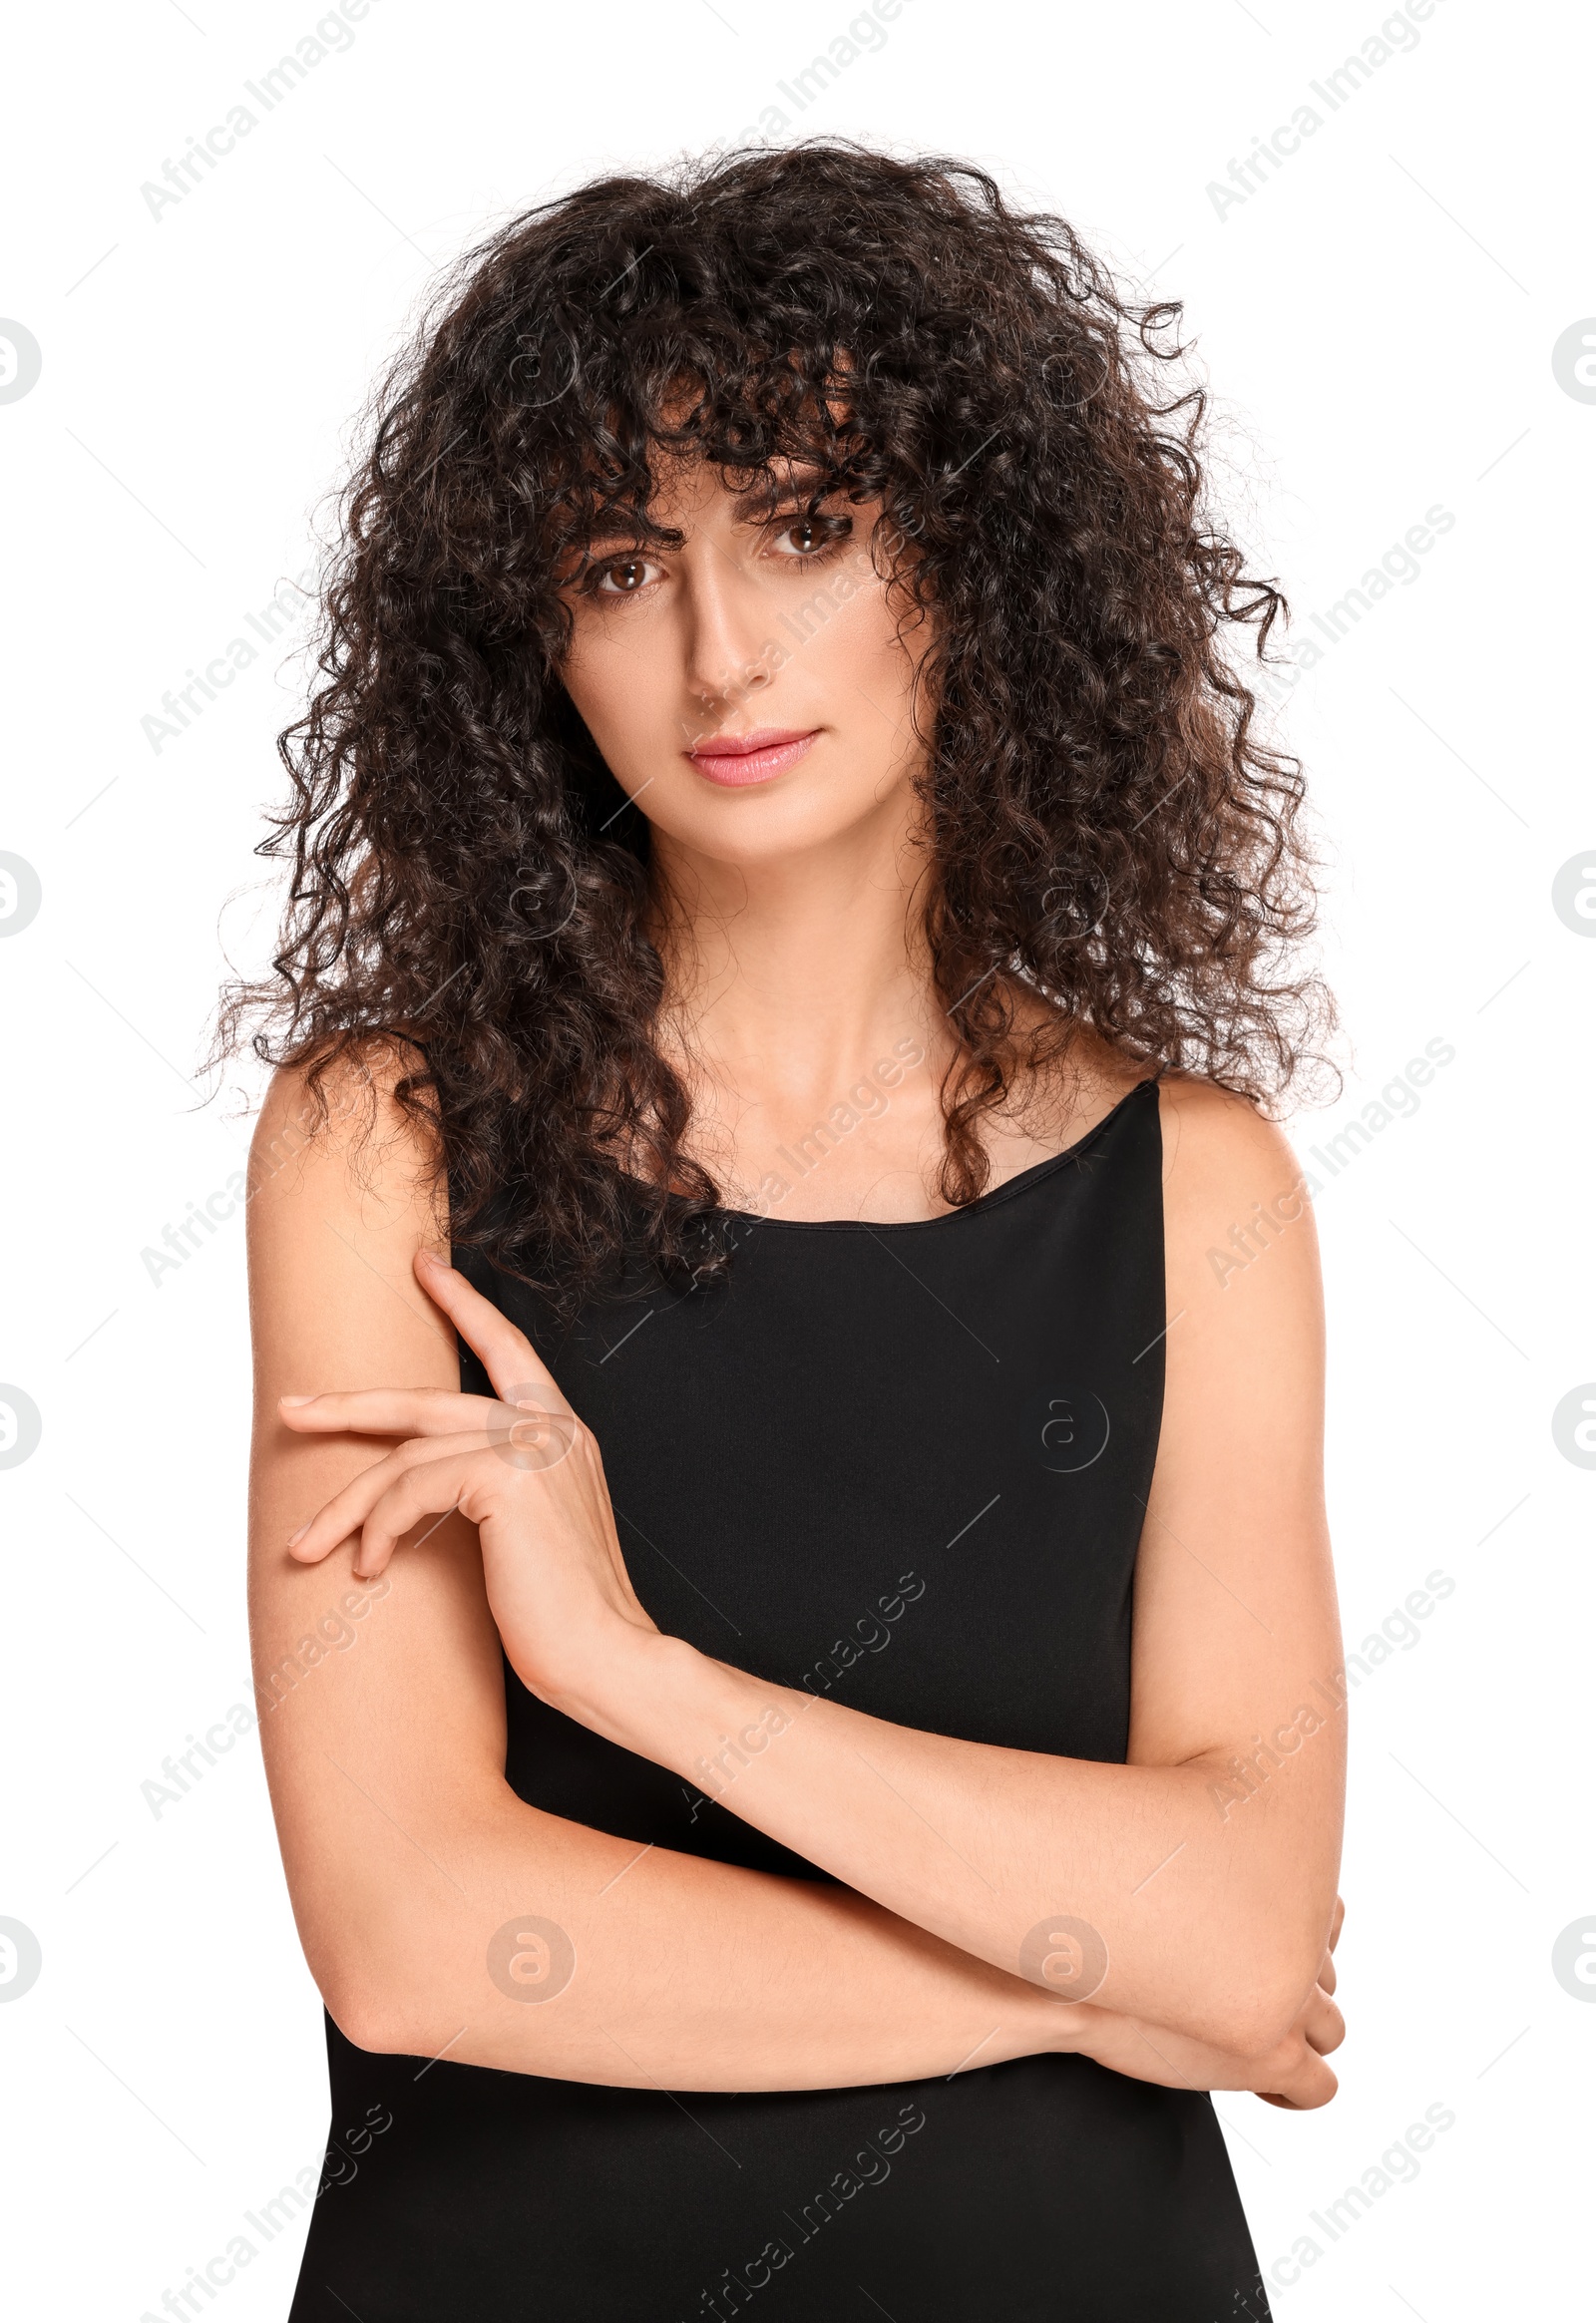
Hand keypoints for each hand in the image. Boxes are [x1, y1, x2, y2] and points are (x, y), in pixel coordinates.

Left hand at [278, 1249, 659, 1722]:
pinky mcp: (508, 1478)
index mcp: (562, 1433)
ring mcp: (533, 1447)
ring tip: (307, 1547)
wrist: (609, 1658)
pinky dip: (377, 1529)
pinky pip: (412, 1489)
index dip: (463, 1304)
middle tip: (291, 1408)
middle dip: (350, 1406)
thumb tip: (416, 1490)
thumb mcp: (526, 1537)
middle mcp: (552, 1427)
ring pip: (406, 1456)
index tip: (423, 1266)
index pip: (507, 1349)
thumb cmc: (567, 1619)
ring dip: (346, 1506)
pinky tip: (367, 1568)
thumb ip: (492, 1492)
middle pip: (427, 1398)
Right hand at [1061, 1894, 1346, 2108]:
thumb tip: (1250, 1900)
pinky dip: (1296, 2094)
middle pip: (1326, 1979)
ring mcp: (1290, 2004)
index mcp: (1274, 1897)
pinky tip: (1260, 2089)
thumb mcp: (1178, 1892)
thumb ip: (1228, 1898)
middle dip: (1294, 1994)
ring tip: (1252, 2046)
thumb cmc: (1114, 1939)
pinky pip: (1320, 2088)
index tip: (1267, 1959)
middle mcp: (1294, 1947)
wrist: (1079, 1983)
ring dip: (1296, 2041)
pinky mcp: (1277, 2057)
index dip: (1297, 1943)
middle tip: (1246, 2003)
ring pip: (1332, 2032)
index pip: (1328, 1919)